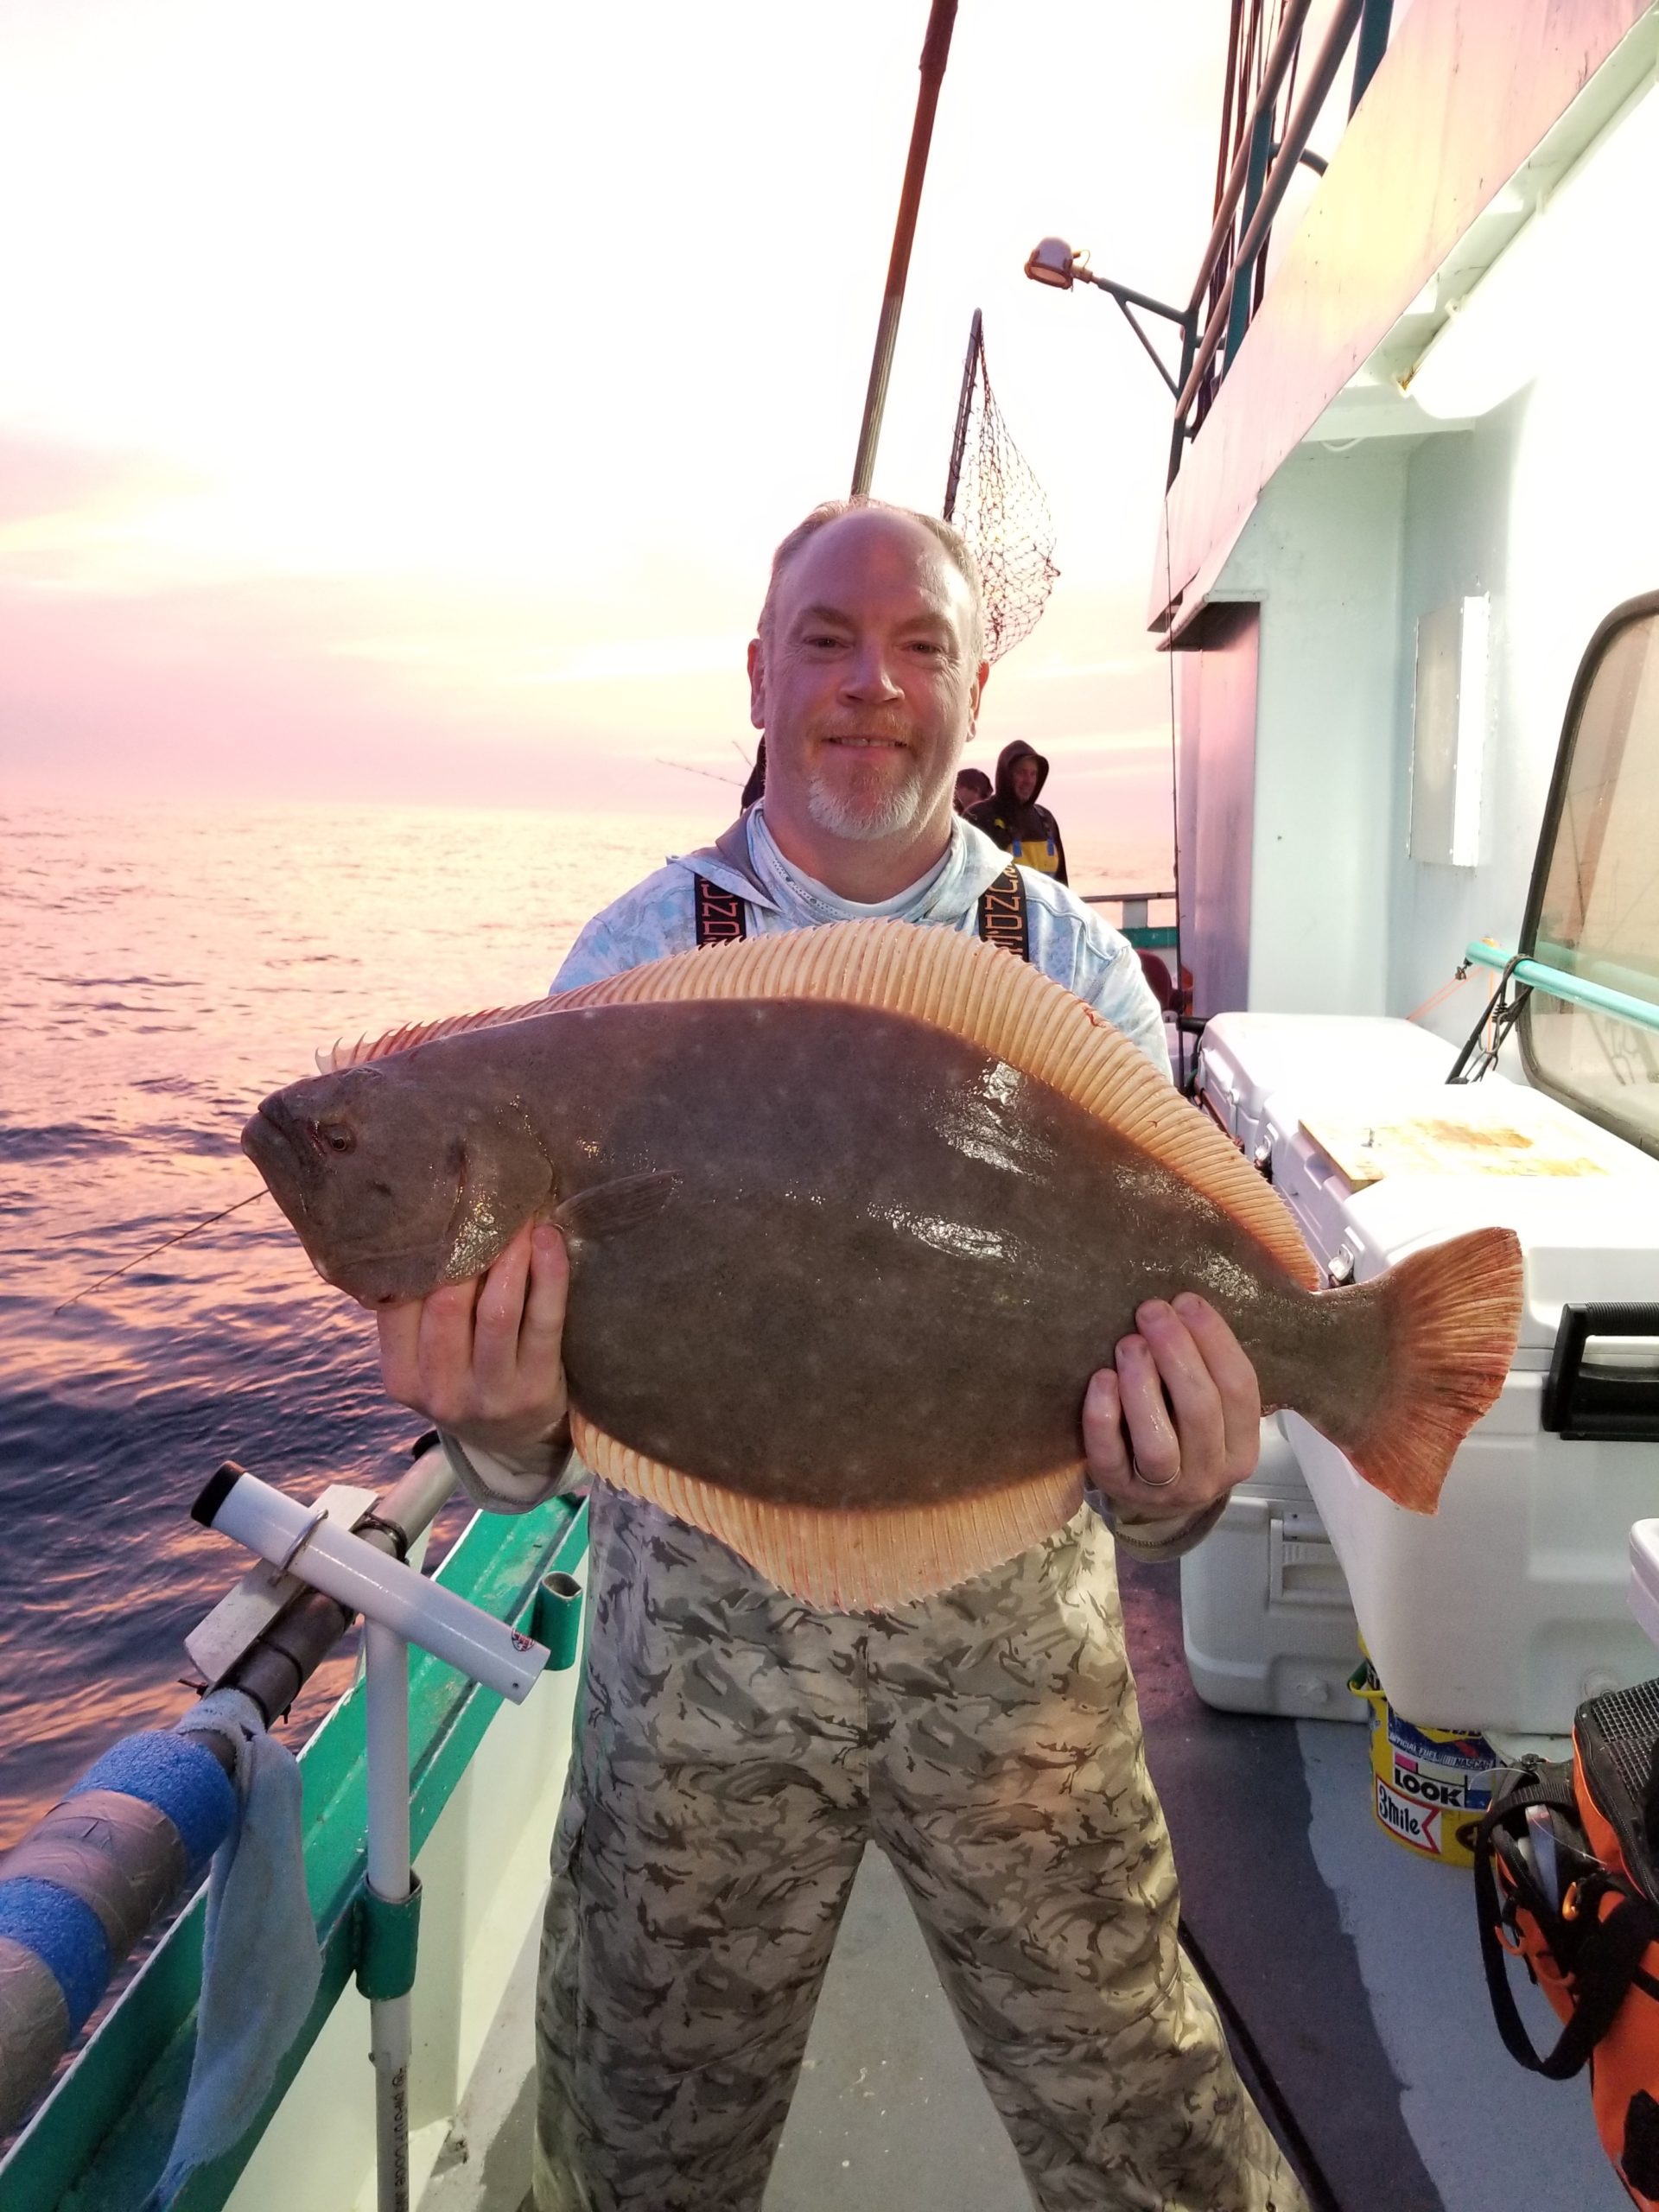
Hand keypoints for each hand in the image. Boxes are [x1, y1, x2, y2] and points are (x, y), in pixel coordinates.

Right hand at [376, 1220, 569, 1465]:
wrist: (514, 1442)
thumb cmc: (466, 1378)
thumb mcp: (427, 1358)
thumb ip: (417, 1311)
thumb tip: (424, 1220)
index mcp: (401, 1375)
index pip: (397, 1303)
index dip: (418, 1251)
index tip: (437, 1205)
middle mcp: (439, 1389)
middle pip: (446, 1304)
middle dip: (468, 1245)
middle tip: (485, 1200)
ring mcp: (489, 1394)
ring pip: (496, 1311)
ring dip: (510, 1255)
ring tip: (520, 1215)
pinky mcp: (536, 1389)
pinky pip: (544, 1321)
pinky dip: (549, 1274)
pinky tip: (549, 1240)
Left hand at [1082, 1293, 1260, 1520]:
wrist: (1151, 1496)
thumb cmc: (1182, 1435)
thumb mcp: (1212, 1412)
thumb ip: (1209, 1370)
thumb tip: (1185, 1306)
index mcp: (1242, 1448)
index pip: (1240, 1388)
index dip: (1215, 1339)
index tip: (1187, 1301)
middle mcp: (1209, 1474)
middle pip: (1201, 1409)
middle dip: (1177, 1352)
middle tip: (1153, 1311)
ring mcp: (1163, 1488)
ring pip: (1158, 1441)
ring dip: (1143, 1385)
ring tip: (1129, 1343)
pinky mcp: (1117, 1487)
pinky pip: (1109, 1454)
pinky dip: (1104, 1414)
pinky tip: (1101, 1378)